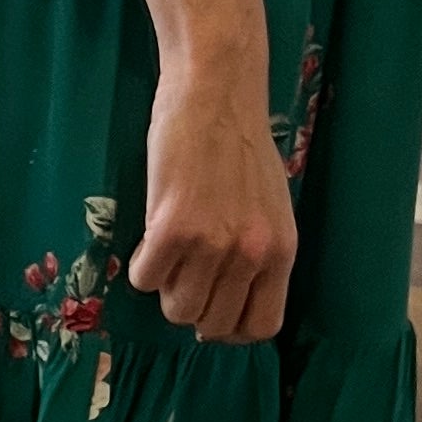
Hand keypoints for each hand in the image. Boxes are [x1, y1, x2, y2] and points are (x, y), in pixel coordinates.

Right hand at [129, 67, 295, 344]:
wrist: (215, 94)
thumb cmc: (239, 144)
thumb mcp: (269, 206)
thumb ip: (257, 251)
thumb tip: (231, 294)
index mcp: (281, 251)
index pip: (260, 326)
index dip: (230, 327)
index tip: (212, 309)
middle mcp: (252, 254)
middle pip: (212, 324)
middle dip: (192, 307)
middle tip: (182, 274)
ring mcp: (212, 244)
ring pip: (177, 309)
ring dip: (165, 288)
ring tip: (166, 253)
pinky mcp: (172, 229)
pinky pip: (145, 278)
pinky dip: (140, 265)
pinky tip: (149, 237)